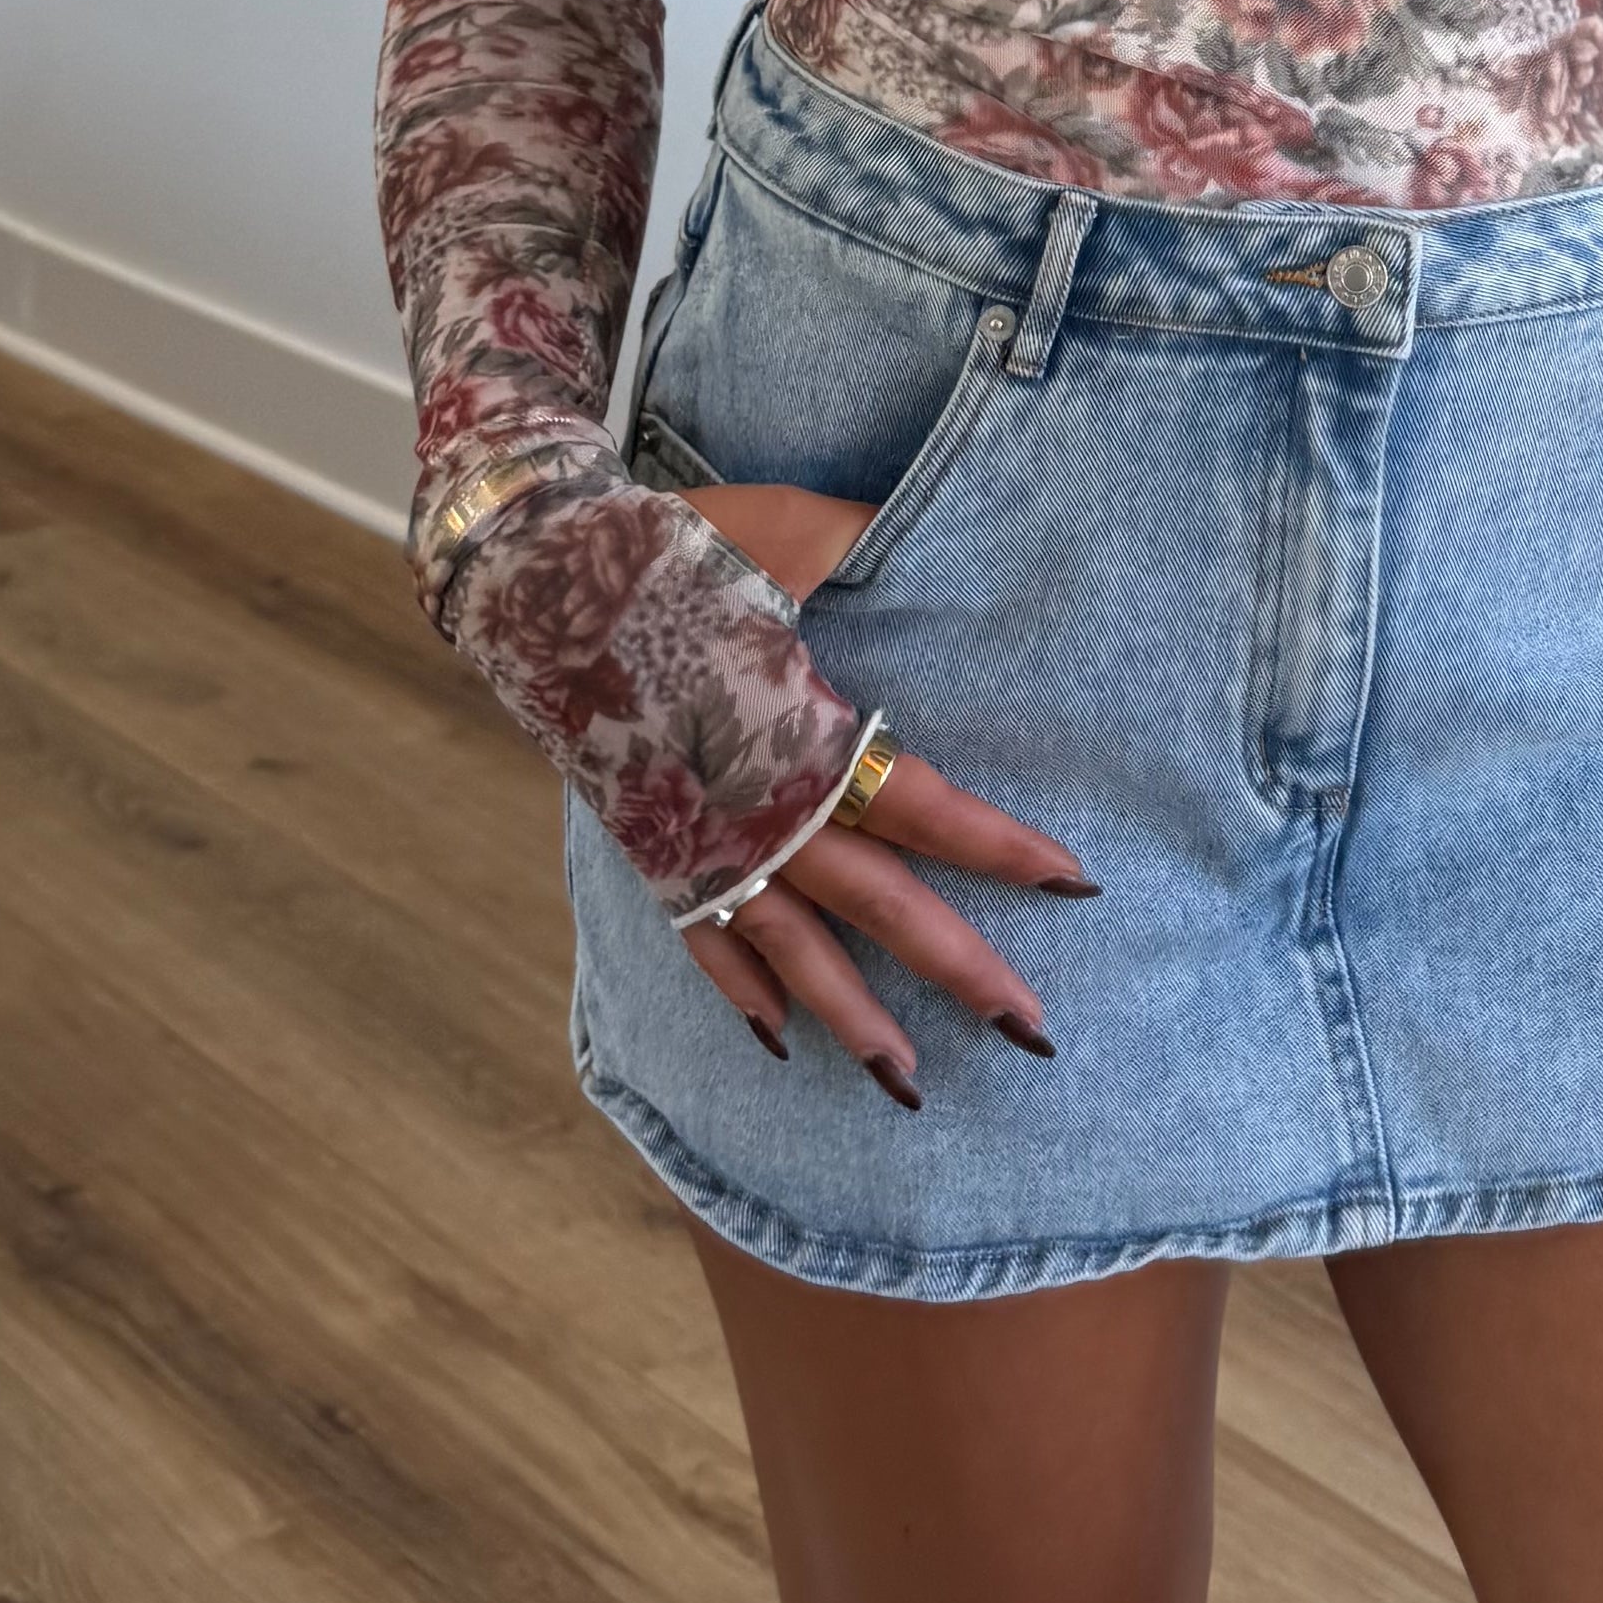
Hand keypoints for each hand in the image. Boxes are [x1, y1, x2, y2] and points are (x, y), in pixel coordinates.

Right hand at [673, 477, 1089, 1098]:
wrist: (531, 576)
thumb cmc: (672, 543)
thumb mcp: (788, 528)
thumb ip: (869, 537)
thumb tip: (935, 518)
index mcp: (798, 731)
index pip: (921, 804)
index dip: (997, 845)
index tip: (1071, 881)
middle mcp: (755, 807)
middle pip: (876, 902)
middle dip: (956, 967)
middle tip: (1030, 1029)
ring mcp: (701, 841)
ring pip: (794, 949)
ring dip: (855, 1019)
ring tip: (910, 1084)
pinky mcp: (655, 852)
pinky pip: (705, 940)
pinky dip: (743, 991)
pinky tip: (781, 1037)